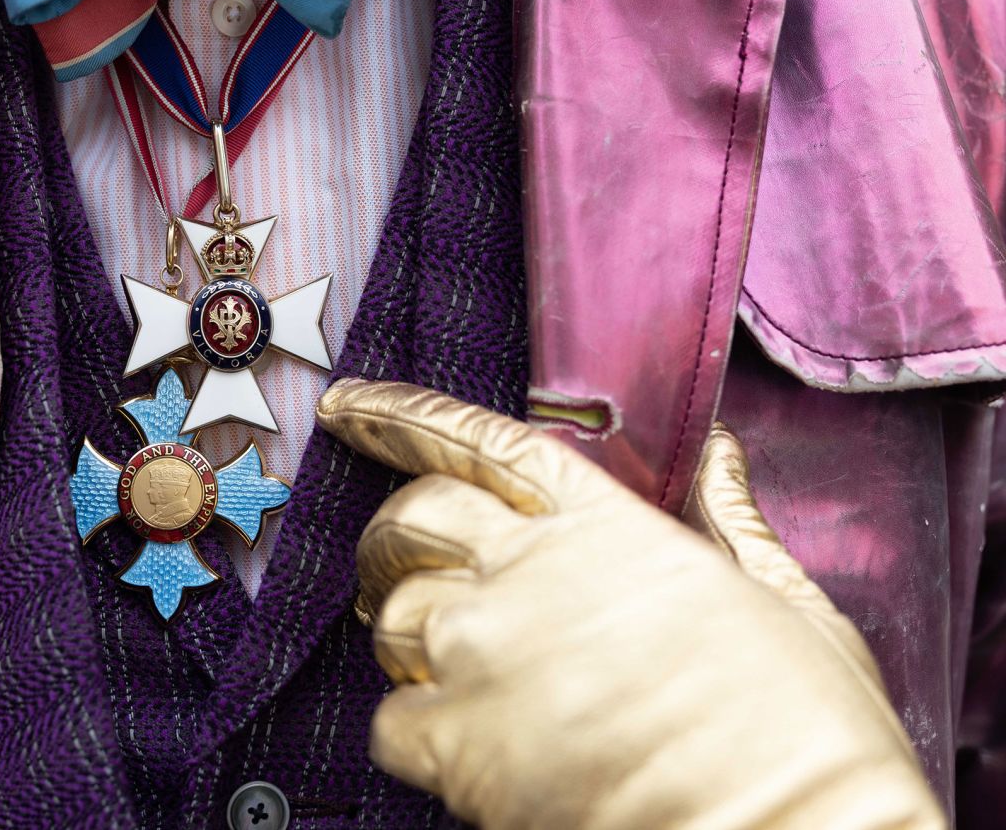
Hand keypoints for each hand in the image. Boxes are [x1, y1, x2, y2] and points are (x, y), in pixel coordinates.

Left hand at [317, 379, 942, 829]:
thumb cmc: (805, 730)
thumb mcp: (783, 597)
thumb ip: (728, 518)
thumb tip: (716, 455)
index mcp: (606, 523)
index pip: (476, 441)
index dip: (400, 415)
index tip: (349, 407)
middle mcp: (528, 570)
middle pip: (409, 521)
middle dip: (393, 542)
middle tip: (402, 574)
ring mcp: (485, 652)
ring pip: (392, 619)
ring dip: (406, 640)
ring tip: (449, 672)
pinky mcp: (461, 741)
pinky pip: (391, 720)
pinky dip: (412, 731)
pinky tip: (460, 745)